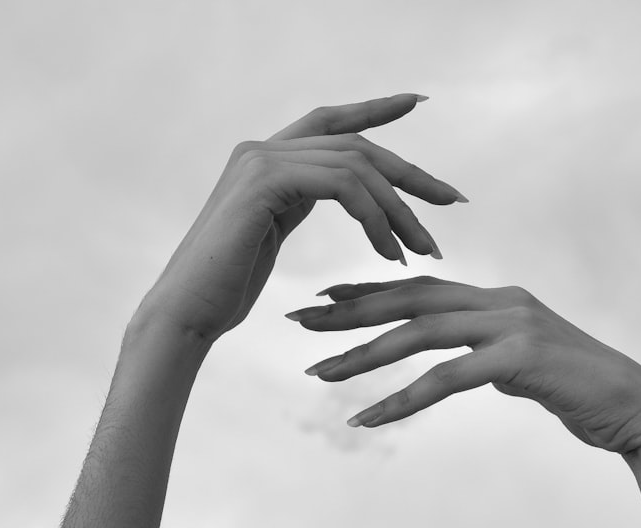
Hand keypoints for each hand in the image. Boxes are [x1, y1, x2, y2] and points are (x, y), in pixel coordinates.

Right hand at [138, 94, 465, 340]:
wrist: (187, 312)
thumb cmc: (226, 286)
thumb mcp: (272, 232)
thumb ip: (298, 201)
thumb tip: (341, 194)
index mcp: (266, 159)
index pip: (331, 122)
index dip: (375, 109)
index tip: (416, 102)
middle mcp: (262, 150)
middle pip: (357, 145)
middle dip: (411, 174)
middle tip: (452, 201)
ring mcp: (260, 161)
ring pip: (357, 167)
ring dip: (399, 209)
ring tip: (423, 249)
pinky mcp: (264, 182)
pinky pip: (343, 187)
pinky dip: (375, 219)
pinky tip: (389, 252)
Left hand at [287, 276, 640, 454]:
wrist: (640, 412)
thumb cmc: (584, 391)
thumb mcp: (527, 365)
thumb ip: (492, 355)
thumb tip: (464, 365)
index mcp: (499, 299)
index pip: (422, 287)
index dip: (371, 291)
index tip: (325, 299)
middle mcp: (501, 301)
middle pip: (409, 298)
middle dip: (350, 310)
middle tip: (299, 320)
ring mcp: (511, 325)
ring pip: (418, 332)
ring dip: (363, 352)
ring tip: (318, 370)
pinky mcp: (519, 358)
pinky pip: (445, 378)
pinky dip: (402, 398)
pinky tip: (366, 416)